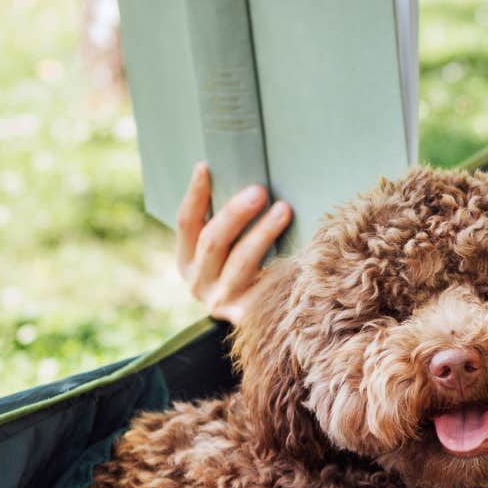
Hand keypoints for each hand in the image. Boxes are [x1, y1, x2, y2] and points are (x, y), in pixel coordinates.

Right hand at [175, 162, 290, 323]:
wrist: (268, 321)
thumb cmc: (250, 269)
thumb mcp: (229, 248)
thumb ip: (230, 223)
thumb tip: (250, 179)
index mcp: (187, 261)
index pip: (186, 223)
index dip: (194, 194)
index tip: (206, 166)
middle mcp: (199, 284)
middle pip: (212, 242)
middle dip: (235, 213)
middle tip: (259, 190)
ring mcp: (223, 302)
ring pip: (241, 262)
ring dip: (262, 232)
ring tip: (284, 209)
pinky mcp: (250, 316)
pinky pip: (267, 285)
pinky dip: (282, 263)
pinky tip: (302, 248)